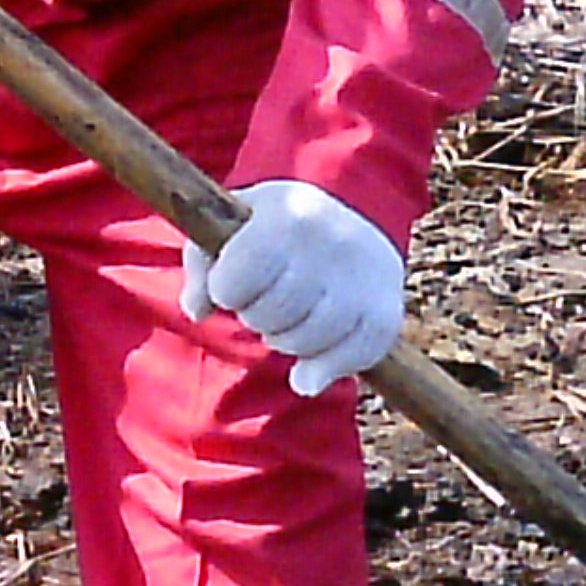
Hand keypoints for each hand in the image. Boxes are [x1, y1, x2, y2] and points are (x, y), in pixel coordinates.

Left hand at [180, 180, 405, 395]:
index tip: (236, 281)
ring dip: (287, 341)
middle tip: (268, 300)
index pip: (232, 284)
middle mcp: (330, 243)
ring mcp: (364, 279)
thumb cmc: (278, 227)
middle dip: (258, 317)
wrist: (357, 214)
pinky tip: (308, 368)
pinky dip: (321, 371)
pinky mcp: (387, 313)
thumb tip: (198, 311)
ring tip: (291, 319)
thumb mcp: (233, 226)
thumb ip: (201, 267)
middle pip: (268, 317)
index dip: (226, 290)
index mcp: (287, 216)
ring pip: (304, 342)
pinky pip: (346, 361)